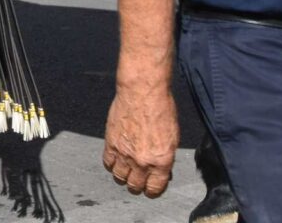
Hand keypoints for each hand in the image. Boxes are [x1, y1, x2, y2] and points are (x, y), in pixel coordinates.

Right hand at [102, 82, 176, 198]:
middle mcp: (142, 162)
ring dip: (123, 176)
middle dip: (137, 185)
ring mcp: (124, 154)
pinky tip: (116, 159)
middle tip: (138, 178)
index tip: (151, 187)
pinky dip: (112, 164)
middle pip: (134, 186)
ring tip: (126, 169)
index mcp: (161, 162)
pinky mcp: (110, 143)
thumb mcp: (173, 137)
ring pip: (119, 178)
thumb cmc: (162, 109)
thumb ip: (166, 157)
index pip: (154, 189)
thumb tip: (162, 169)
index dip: (152, 190)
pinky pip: (108, 163)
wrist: (142, 91)